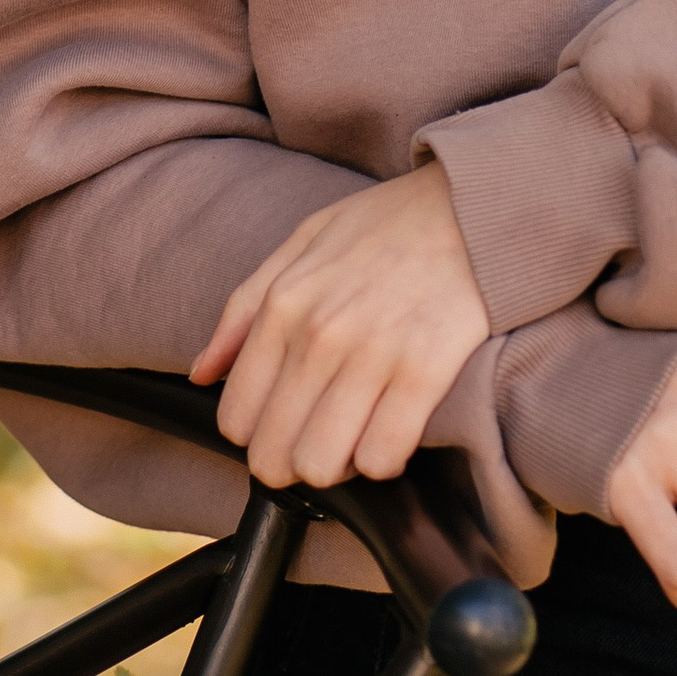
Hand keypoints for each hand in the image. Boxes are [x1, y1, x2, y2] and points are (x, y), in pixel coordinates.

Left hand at [189, 167, 489, 489]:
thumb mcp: (303, 243)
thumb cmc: (389, 226)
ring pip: (322, 465)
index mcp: (282, 305)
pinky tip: (392, 435)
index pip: (236, 417)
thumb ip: (244, 308)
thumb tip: (201, 372)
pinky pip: (383, 455)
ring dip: (337, 468)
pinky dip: (383, 461)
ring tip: (355, 442)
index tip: (285, 427)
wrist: (475, 207)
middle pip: (275, 452)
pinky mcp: (425, 370)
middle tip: (319, 446)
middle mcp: (319, 334)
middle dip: (291, 463)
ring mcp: (372, 353)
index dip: (258, 436)